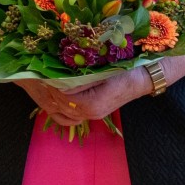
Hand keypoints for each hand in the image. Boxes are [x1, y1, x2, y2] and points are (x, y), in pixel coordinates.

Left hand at [20, 68, 150, 126]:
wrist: (141, 78)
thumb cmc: (123, 70)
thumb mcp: (100, 69)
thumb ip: (79, 75)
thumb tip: (57, 74)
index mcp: (90, 103)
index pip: (61, 95)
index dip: (51, 83)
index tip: (45, 70)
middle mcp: (90, 113)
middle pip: (60, 104)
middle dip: (50, 90)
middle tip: (42, 75)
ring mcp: (92, 115)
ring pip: (64, 111)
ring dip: (54, 97)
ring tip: (48, 82)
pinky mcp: (93, 113)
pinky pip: (71, 115)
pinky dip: (61, 107)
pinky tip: (55, 97)